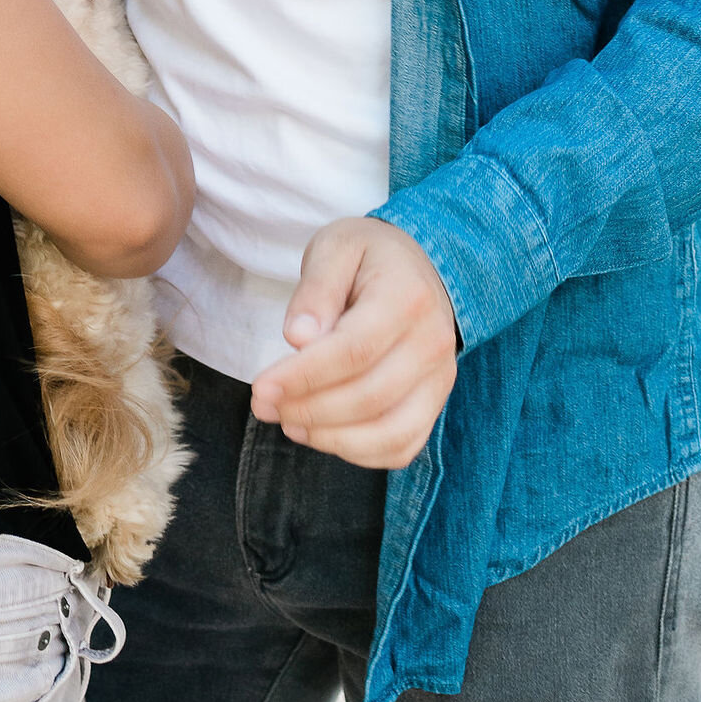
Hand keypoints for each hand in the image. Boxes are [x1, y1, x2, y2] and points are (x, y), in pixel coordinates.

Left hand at [248, 218, 458, 469]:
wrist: (420, 266)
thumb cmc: (368, 256)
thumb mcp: (335, 249)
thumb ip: (315, 290)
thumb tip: (298, 339)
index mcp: (407, 298)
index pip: (354, 351)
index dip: (303, 376)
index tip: (261, 387)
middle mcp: (433, 344)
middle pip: (369, 397)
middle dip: (309, 409)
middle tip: (263, 404)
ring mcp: (439, 379)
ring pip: (390, 433)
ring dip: (332, 438)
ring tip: (288, 422)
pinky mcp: (434, 404)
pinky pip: (401, 446)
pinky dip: (359, 452)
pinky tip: (321, 433)